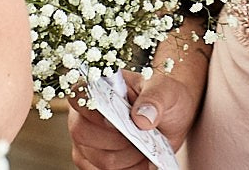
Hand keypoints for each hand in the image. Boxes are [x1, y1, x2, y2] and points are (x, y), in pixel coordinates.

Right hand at [68, 66, 198, 169]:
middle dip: (120, 140)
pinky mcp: (91, 161)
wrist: (170, 116)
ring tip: (144, 146)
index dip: (94, 109)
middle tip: (141, 136)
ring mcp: (85, 140)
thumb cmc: (163, 97)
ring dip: (129, 158)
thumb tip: (141, 117)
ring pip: (100, 159)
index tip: (119, 119)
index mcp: (97, 86)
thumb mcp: (166, 90)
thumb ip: (154, 98)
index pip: (78, 94)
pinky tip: (139, 159)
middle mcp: (83, 113)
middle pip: (83, 133)